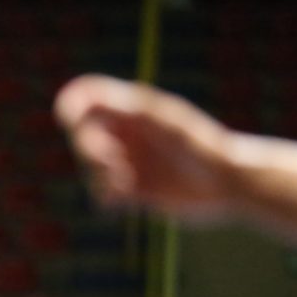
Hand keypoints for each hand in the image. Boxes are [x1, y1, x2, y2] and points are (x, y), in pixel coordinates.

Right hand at [53, 74, 235, 223]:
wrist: (227, 183)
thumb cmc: (201, 145)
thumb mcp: (165, 122)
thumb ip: (130, 110)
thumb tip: (90, 103)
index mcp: (132, 109)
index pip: (87, 97)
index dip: (70, 105)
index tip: (69, 121)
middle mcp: (125, 133)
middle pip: (82, 135)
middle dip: (88, 151)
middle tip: (111, 164)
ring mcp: (127, 161)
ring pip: (89, 168)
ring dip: (99, 178)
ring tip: (125, 184)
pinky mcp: (132, 189)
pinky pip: (102, 193)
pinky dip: (106, 197)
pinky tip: (124, 199)